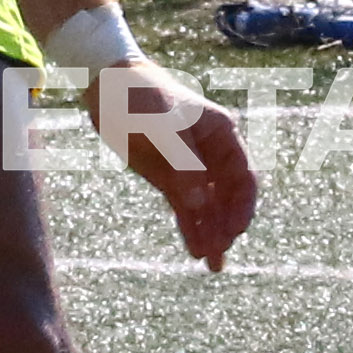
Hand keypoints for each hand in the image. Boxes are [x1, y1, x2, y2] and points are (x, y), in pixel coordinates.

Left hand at [95, 65, 260, 266]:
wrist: (109, 88)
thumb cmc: (142, 98)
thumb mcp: (163, 129)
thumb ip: (184, 166)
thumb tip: (200, 205)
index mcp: (222, 134)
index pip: (243, 176)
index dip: (242, 205)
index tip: (235, 230)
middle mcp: (211, 154)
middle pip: (228, 197)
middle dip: (225, 226)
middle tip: (218, 254)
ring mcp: (190, 168)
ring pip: (207, 207)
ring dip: (210, 233)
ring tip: (211, 264)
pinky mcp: (169, 178)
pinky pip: (185, 207)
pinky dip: (190, 227)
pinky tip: (195, 249)